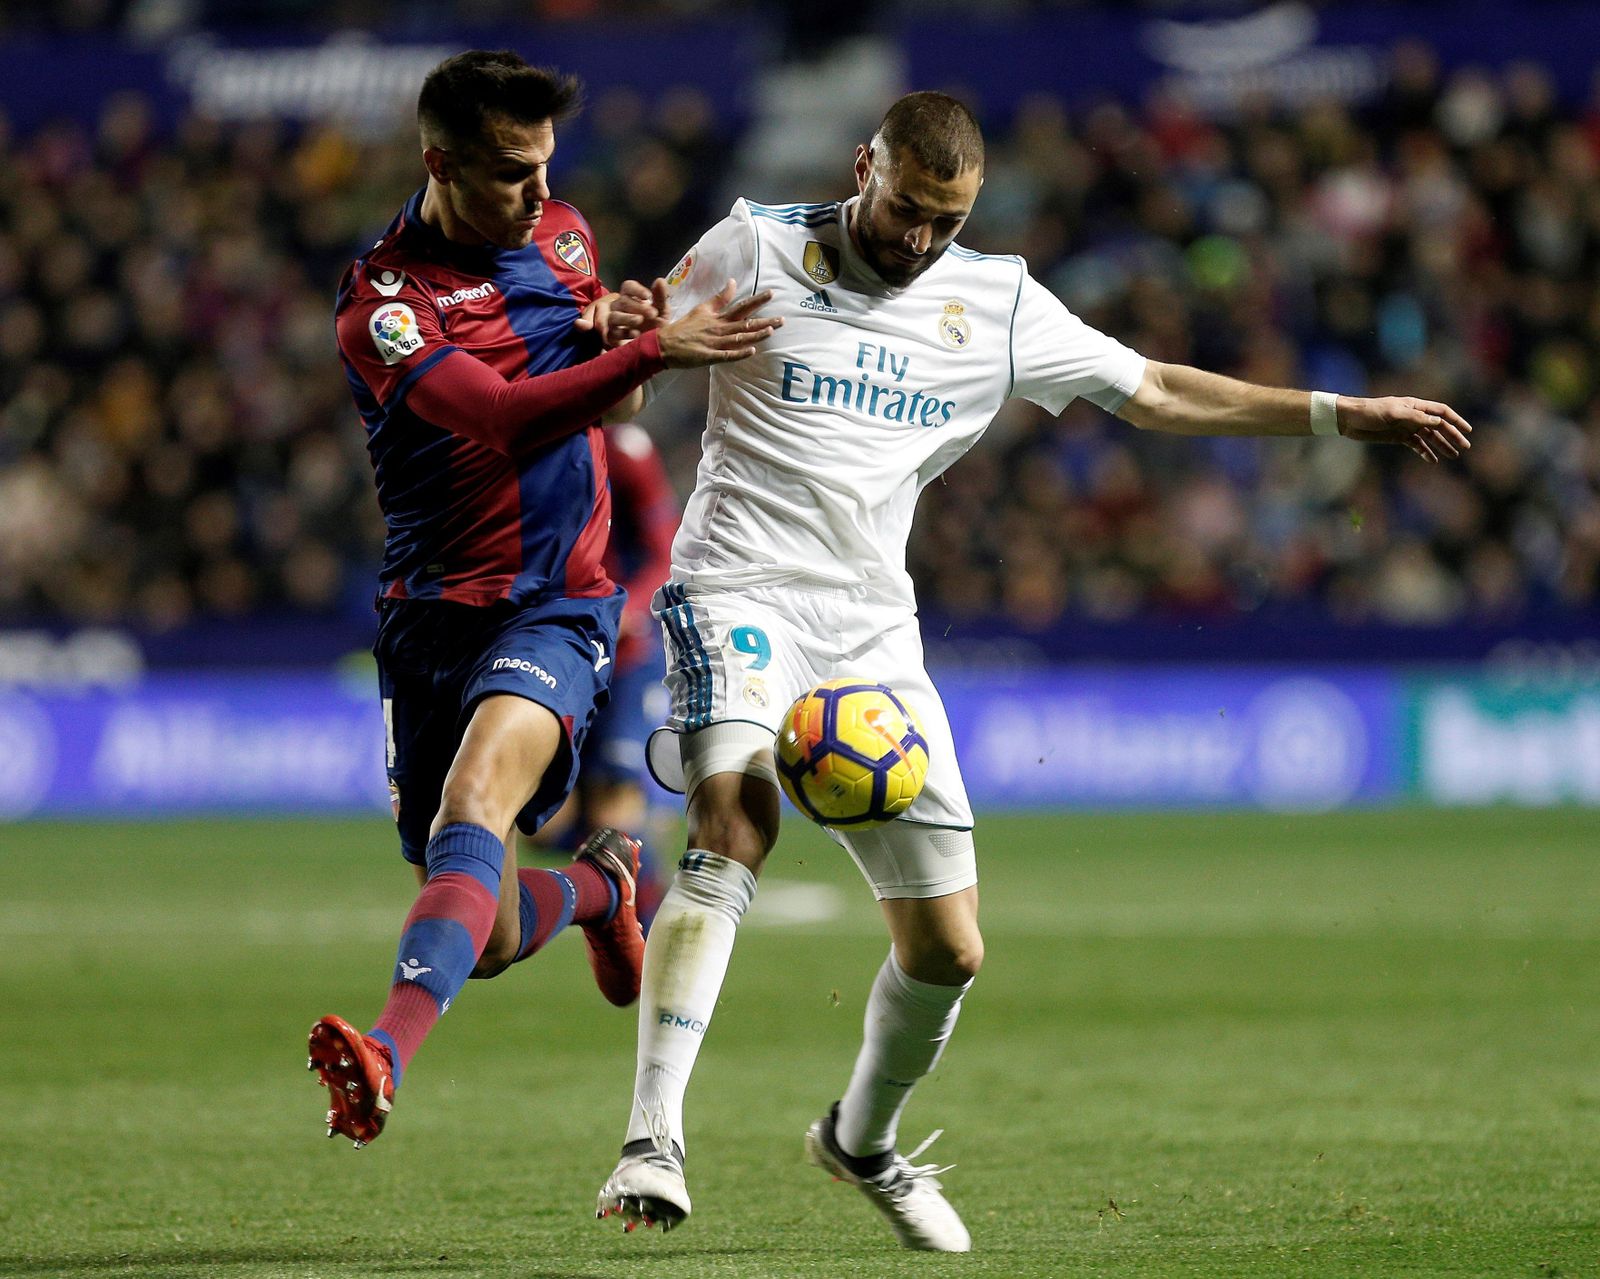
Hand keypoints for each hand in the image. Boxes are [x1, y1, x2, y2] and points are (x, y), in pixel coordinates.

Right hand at [575, 280, 658, 347]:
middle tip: (653, 313)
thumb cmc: (655, 326)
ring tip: (640, 321)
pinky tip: (635, 334)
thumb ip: (661, 297)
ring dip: (627, 318)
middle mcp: (620, 307)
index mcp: (631, 298)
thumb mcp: (662, 312)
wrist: (653, 349)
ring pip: (614, 316)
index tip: (648, 296)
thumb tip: (660, 280)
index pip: (628, 287)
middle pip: (622, 301)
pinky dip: (623, 333)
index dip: (636, 290)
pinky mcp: (611, 337)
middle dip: (637, 306)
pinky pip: (612, 332)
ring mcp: (614, 322)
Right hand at [656, 278, 781, 367]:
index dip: (757, 301)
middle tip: (782, 319)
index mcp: (717, 317)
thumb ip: (719, 298)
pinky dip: (739, 353)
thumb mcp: (702, 308)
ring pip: (739, 338)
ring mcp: (714, 343)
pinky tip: (751, 351)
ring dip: (755, 335)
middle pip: (745, 323)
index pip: (741, 307)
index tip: (771, 294)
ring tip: (771, 331)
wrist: (664, 344)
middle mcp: (718, 328)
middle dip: (764, 321)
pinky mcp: (709, 357)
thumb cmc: (684, 327)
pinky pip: (726, 355)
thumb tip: (733, 282)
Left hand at [1337, 395, 1473, 462]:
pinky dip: (1425, 452)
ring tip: (1453, 456)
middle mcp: (1414, 416)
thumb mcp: (1393, 413)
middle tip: (1464, 447)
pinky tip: (1433, 460)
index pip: (1441, 412)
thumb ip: (1416, 417)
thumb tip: (1439, 421)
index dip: (1455, 420)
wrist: (1349, 419)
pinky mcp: (1398, 437)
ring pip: (1429, 437)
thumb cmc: (1370, 411)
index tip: (1467, 430)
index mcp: (1415, 406)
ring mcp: (1406, 427)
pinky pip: (1416, 445)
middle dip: (1452, 436)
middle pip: (1438, 426)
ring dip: (1441, 445)